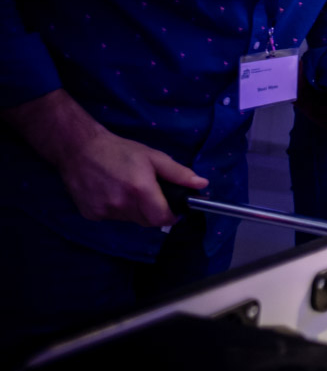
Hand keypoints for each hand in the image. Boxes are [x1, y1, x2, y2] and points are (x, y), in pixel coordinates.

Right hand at [57, 125, 208, 225]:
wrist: (80, 149)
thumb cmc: (120, 151)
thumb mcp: (154, 157)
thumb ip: (178, 174)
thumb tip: (202, 184)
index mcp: (140, 189)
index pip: (162, 218)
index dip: (171, 216)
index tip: (173, 209)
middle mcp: (122, 204)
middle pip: (147, 221)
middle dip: (154, 212)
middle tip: (149, 194)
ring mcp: (104, 211)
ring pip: (130, 220)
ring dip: (135, 211)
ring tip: (128, 190)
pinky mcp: (91, 214)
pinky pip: (113, 218)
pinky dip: (117, 210)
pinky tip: (111, 192)